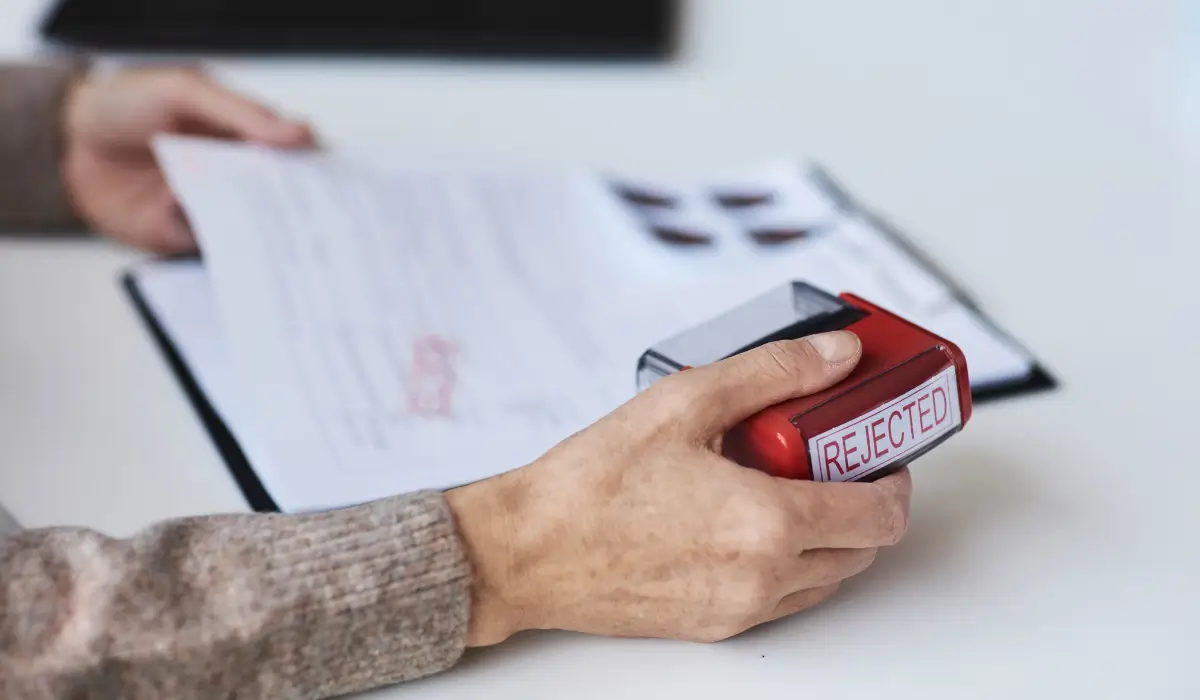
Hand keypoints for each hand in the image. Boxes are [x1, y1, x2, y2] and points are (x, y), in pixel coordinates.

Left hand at [61, 66, 315, 253]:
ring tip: (284, 244)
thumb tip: (299, 134)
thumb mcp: (186, 92)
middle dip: (301, 213)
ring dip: (266, 236)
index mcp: (247, 138)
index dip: (320, 172)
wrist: (66, 140)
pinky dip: (220, 249)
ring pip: (253, 230)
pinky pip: (212, 249)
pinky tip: (231, 249)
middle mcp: (237, 176)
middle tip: (322, 225)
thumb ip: (242, 113)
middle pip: (282, 200)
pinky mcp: (183, 237)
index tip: (339, 186)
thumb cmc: (125, 104)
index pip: (298, 158)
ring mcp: (212, 208)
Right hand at [447, 330, 911, 644]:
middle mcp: (763, 578)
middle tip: (831, 461)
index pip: (880, 515)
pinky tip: (742, 520)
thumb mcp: (686, 402)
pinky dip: (787, 562)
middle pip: (863, 551)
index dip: (893, 479)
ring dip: (827, 536)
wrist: (528, 551)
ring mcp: (739, 610)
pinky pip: (782, 599)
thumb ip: (774, 373)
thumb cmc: (591, 484)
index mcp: (767, 523)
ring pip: (826, 579)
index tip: (877, 452)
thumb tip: (837, 356)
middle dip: (863, 503)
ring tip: (782, 486)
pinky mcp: (713, 626)